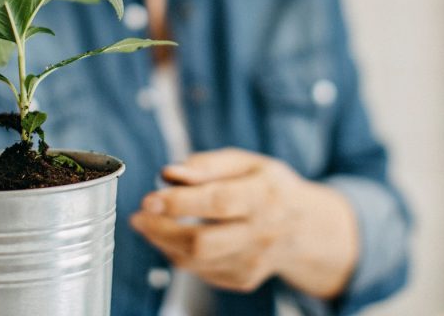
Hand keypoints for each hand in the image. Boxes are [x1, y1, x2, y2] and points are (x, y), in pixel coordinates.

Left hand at [129, 148, 357, 297]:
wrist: (304, 229)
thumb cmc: (269, 188)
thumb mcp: (247, 163)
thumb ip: (207, 165)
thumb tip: (170, 173)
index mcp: (264, 197)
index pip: (218, 202)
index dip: (179, 202)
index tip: (149, 199)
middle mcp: (261, 234)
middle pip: (202, 242)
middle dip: (161, 231)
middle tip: (138, 217)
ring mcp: (252, 262)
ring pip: (196, 261)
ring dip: (163, 243)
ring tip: (149, 224)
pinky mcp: (242, 279)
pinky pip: (199, 271)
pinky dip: (179, 254)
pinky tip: (175, 237)